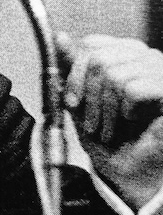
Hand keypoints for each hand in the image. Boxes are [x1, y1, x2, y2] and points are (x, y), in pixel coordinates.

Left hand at [58, 32, 162, 209]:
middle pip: (99, 58)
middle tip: (91, 123)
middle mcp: (147, 58)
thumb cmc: (110, 142)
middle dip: (87, 95)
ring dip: (105, 110)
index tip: (72, 102)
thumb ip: (71, 71)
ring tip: (109, 130)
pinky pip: (133, 88)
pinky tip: (133, 123)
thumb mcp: (81, 103)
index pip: (92, 45)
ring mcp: (161, 73)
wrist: (131, 176)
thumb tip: (60, 38)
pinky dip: (125, 111)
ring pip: (114, 74)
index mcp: (126, 56)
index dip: (75, 73)